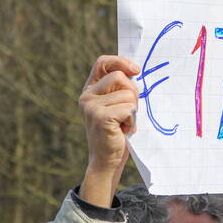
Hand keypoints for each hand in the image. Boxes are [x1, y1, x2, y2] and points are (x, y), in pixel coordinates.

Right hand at [78, 55, 139, 206]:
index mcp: (90, 89)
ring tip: (124, 123)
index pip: (102, 62)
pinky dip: (132, 120)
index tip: (135, 70)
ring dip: (133, 111)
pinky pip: (128, 108)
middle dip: (133, 94)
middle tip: (128, 112)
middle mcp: (87, 95)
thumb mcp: (118, 104)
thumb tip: (135, 70)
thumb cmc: (117, 131)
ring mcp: (91, 106)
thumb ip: (121, 88)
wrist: (108, 160)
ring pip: (128, 94)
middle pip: (121, 77)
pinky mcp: (100, 117)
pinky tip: (123, 130)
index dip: (120, 62)